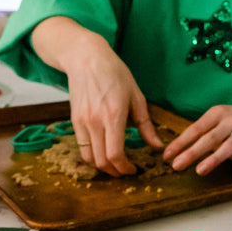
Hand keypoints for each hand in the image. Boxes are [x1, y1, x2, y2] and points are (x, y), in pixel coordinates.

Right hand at [31, 17, 162, 175]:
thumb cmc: (115, 73)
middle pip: (101, 160)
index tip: (134, 169)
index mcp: (114, 115)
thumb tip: (157, 146)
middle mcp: (95, 121)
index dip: (125, 168)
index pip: (115, 154)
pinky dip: (92, 155)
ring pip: (89, 157)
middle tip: (126, 171)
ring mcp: (82, 122)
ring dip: (102, 166)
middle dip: (115, 171)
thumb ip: (145, 124)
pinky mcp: (74, 120)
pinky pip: (82, 146)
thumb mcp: (137, 96)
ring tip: (115, 164)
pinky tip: (103, 152)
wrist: (86, 59)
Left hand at [164, 95, 231, 176]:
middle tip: (177, 165)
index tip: (167, 155)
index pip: (195, 129)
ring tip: (200, 170)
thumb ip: (200, 131)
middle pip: (209, 139)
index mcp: (216, 113)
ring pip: (228, 147)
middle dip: (192, 152)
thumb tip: (175, 149)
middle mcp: (230, 121)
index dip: (180, 142)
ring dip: (213, 159)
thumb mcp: (215, 118)